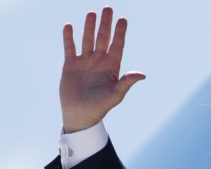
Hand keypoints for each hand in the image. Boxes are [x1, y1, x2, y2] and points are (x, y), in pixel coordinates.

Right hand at [60, 6, 145, 132]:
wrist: (80, 115)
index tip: (123, 19)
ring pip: (87, 40)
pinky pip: (69, 48)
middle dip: (106, 24)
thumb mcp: (116, 95)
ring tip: (91, 13)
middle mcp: (99, 61)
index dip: (120, 32)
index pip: (117, 45)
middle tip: (108, 8)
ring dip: (89, 27)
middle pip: (103, 38)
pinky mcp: (70, 65)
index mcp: (112, 67)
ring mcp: (85, 62)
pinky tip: (69, 26)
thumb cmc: (100, 107)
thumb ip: (126, 82)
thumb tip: (142, 74)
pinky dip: (68, 37)